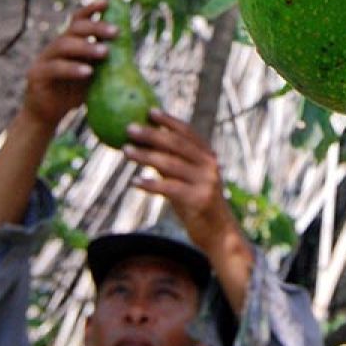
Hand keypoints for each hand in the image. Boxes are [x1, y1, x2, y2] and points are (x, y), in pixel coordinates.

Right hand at [19, 0, 117, 129]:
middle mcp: (55, 46)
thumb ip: (102, 62)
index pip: (78, 20)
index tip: (108, 2)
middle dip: (96, 27)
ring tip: (105, 52)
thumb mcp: (92, 75)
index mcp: (69, 42)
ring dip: (86, 47)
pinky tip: (87, 72)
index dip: (91, 9)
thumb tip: (129, 48)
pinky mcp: (36, 75)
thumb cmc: (73, 93)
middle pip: (74, 29)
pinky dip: (72, 68)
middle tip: (116, 32)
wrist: (46, 115)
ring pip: (64, 45)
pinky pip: (55, 68)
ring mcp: (44, 59)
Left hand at [123, 111, 240, 254]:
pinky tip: (135, 181)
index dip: (169, 120)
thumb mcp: (187, 179)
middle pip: (176, 144)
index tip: (149, 111)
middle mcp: (209, 165)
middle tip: (129, 128)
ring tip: (126, 151)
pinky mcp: (198, 200)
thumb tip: (146, 144)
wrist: (219, 233)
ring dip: (145, 156)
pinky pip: (169, 188)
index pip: (187, 132)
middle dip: (151, 134)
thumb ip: (172, 162)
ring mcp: (205, 182)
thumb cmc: (197, 203)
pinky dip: (151, 184)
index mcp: (207, 156)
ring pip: (170, 164)